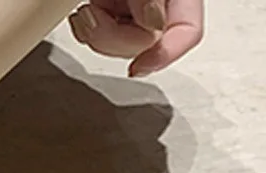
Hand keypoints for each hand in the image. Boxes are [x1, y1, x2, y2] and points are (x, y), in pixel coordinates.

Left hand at [68, 0, 204, 76]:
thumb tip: (154, 22)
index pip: (187, 33)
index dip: (165, 55)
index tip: (137, 68)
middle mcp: (157, 5)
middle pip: (143, 47)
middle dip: (114, 38)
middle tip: (93, 14)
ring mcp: (129, 11)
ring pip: (116, 48)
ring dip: (96, 33)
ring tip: (86, 10)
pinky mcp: (106, 13)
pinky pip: (95, 38)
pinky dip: (84, 29)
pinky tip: (82, 13)